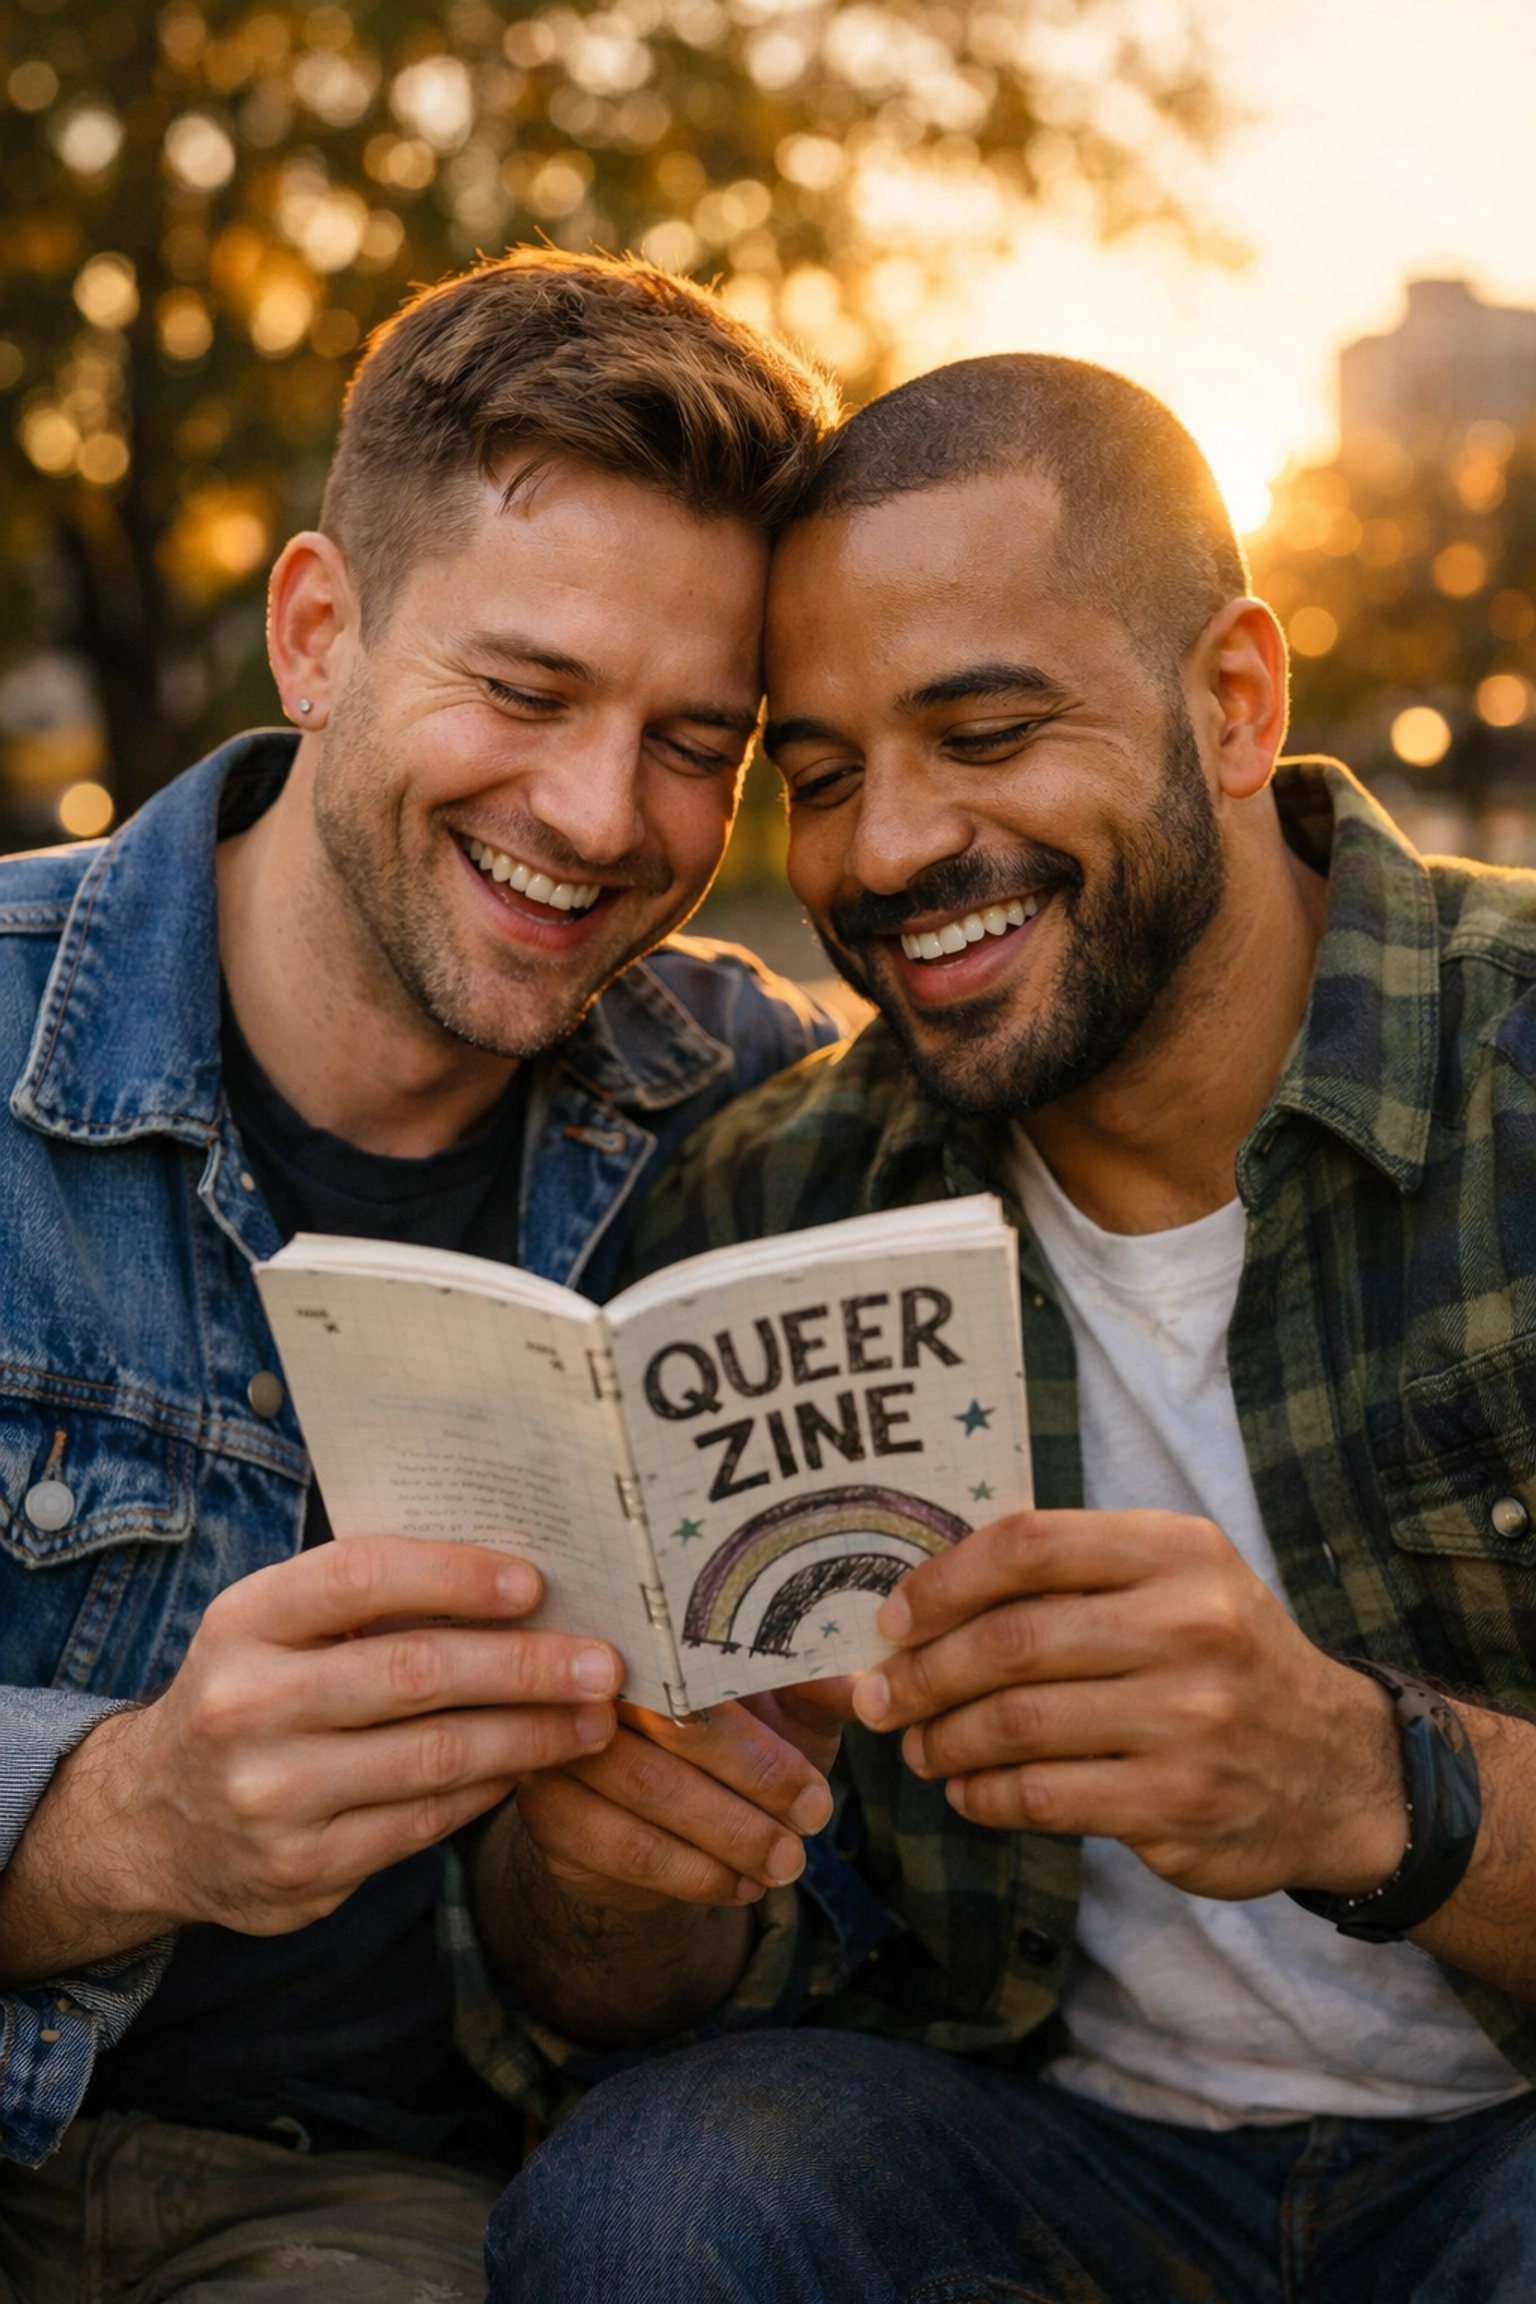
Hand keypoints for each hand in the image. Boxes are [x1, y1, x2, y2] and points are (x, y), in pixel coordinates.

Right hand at [0, 1537, 622, 1978]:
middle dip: (526, 1667)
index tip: (536, 1582)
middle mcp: (246, 1706)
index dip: (454, 1576)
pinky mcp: (299, 1869)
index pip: (359, 1577)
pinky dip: (488, 1792)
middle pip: (414, 1674)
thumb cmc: (253, 1691)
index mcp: (244, 1622)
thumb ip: (369, 1602)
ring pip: (434, 1758)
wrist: (151, 1819)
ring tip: (595, 1721)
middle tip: (604, 1662)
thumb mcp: (275, 1629)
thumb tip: (519, 1578)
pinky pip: (422, 1823)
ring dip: (531, 1737)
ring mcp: (270, 1796)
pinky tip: (530, 1769)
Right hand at [514, 1684, 840, 1914]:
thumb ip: (818, 1689)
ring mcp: (563, 1745)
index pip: (699, 1670)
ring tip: (786, 1866)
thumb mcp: (785, 1707)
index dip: (759, 1741)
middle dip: (752, 1787)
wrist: (656, 1812)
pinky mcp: (549, 1813)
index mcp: (654, 1632)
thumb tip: (869, 1686)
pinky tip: (740, 1887)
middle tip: (812, 1828)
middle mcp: (594, 1677)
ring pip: (648, 1792)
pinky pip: (625, 1847)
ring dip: (727, 1838)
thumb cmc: (734, 1737)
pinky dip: (693, 1875)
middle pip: (670, 1727)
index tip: (815, 1795)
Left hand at [851, 1509, 1405, 1901]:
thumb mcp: (1176, 1581)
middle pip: (1009, 1641)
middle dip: (922, 1673)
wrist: (1341, 1768)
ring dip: (944, 1739)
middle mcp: (1190, 1626)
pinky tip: (970, 1791)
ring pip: (1016, 1724)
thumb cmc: (1224, 1659)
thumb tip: (926, 1594)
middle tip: (881, 1696)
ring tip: (920, 1746)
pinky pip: (1043, 1797)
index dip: (942, 1582)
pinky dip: (984, 1796)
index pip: (1028, 1545)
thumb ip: (1074, 1571)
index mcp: (1177, 1551)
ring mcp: (1190, 1720)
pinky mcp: (1180, 1803)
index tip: (892, 1617)